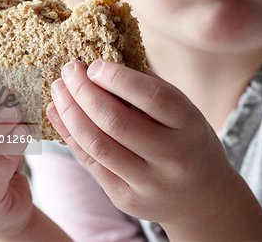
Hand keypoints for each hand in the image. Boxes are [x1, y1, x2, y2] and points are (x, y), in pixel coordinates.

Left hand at [47, 60, 261, 239]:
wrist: (203, 199)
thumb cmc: (188, 143)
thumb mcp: (183, 113)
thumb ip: (149, 91)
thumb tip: (104, 64)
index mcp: (190, 127)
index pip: (152, 96)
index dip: (117, 78)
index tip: (93, 65)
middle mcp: (172, 158)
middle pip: (116, 122)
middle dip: (84, 92)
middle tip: (69, 71)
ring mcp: (148, 184)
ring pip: (97, 145)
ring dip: (70, 113)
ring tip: (58, 90)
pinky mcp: (127, 199)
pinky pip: (91, 163)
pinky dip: (70, 135)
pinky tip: (58, 114)